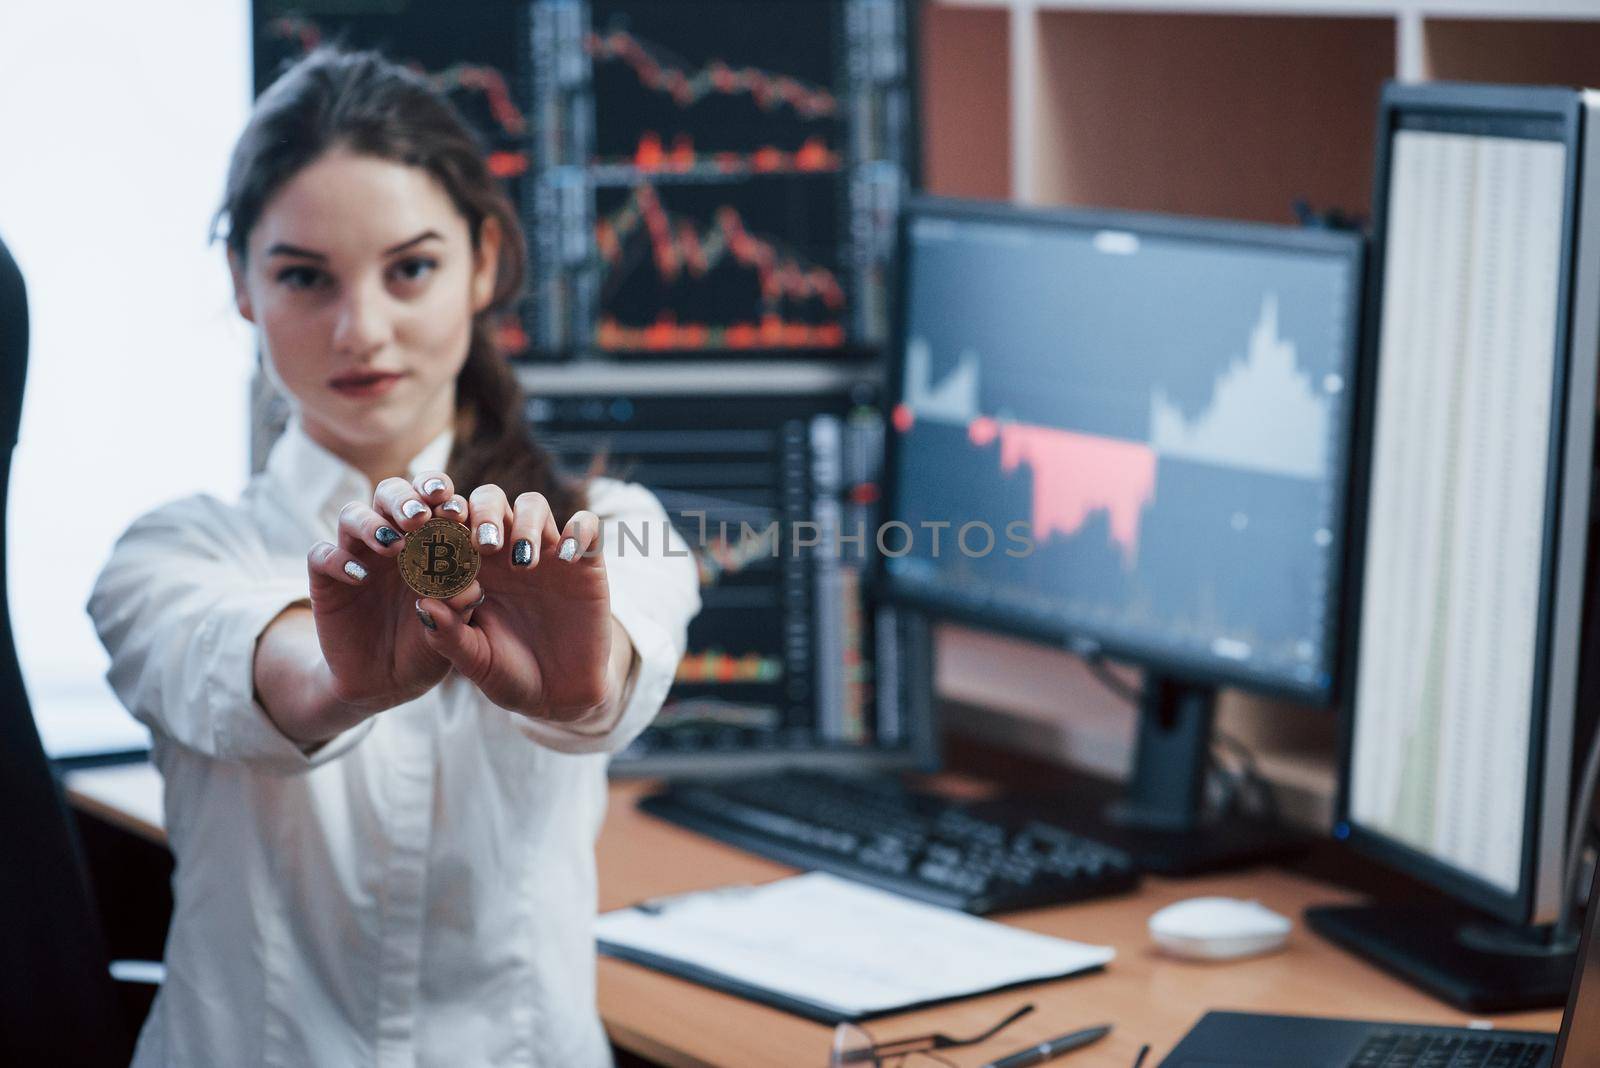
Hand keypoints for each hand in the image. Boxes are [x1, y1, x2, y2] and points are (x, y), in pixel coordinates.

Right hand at [305, 471, 481, 711]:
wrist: (387, 681)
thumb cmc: (427, 647)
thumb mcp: (451, 631)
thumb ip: (462, 609)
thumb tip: (470, 588)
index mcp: (428, 542)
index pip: (433, 503)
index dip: (443, 499)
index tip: (457, 511)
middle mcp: (390, 540)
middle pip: (390, 494)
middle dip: (406, 499)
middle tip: (420, 517)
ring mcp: (356, 555)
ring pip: (352, 515)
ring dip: (372, 524)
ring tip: (392, 546)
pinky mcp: (326, 579)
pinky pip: (321, 555)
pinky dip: (337, 560)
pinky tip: (359, 577)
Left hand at [412, 484, 617, 723]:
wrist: (560, 694)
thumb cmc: (509, 675)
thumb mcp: (475, 662)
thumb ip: (448, 636)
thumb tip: (423, 603)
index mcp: (471, 567)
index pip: (453, 524)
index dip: (443, 520)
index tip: (438, 537)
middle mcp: (506, 552)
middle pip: (492, 500)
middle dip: (484, 513)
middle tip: (484, 545)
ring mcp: (547, 554)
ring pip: (534, 505)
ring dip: (525, 522)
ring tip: (522, 560)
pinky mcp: (586, 563)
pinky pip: (587, 526)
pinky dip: (579, 531)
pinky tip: (568, 559)